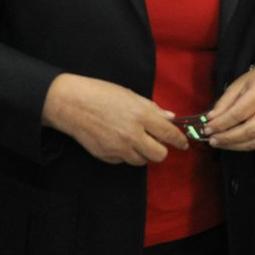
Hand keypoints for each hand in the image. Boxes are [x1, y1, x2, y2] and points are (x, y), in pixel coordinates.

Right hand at [41, 73, 188, 165]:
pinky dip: (124, 154)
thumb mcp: (130, 95)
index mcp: (141, 116)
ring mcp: (119, 148)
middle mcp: (132, 135)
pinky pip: (123, 160)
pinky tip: (117, 140)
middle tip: (156, 141)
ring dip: (142, 152)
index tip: (183, 143)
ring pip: (141, 161)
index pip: (169, 134)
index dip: (179, 140)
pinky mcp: (107, 156)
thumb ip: (152, 108)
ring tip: (133, 139)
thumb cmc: (100, 94)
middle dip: (161, 150)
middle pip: (159, 155)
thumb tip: (170, 117)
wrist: (71, 104)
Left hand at [201, 64, 254, 151]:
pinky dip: (244, 146)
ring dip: (235, 145)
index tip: (208, 129)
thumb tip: (211, 119)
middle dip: (227, 137)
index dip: (222, 123)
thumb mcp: (236, 85)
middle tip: (212, 139)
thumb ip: (223, 103)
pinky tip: (231, 144)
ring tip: (219, 143)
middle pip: (249, 129)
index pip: (239, 113)